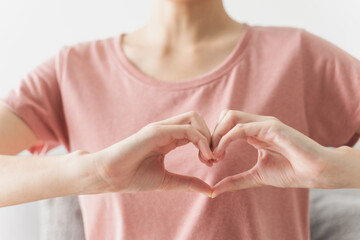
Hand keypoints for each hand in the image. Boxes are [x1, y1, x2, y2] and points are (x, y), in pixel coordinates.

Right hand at [86, 111, 214, 196]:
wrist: (109, 176)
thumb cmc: (133, 177)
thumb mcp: (167, 181)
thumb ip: (188, 183)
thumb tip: (210, 191)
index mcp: (168, 138)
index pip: (195, 130)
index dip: (208, 144)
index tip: (211, 162)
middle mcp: (166, 130)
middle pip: (197, 119)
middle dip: (211, 136)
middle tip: (214, 159)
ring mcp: (161, 128)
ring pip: (194, 119)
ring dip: (208, 137)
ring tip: (209, 158)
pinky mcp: (156, 131)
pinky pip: (186, 129)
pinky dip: (201, 141)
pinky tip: (204, 157)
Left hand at [210, 110, 355, 197]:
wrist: (317, 172)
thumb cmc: (291, 172)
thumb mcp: (256, 177)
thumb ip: (236, 181)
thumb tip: (214, 191)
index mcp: (254, 132)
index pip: (226, 125)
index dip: (214, 140)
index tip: (210, 159)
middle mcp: (257, 124)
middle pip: (225, 116)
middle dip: (212, 134)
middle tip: (209, 156)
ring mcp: (264, 123)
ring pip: (230, 116)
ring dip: (217, 134)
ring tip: (214, 155)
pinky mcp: (271, 127)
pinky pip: (241, 128)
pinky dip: (226, 140)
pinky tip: (221, 154)